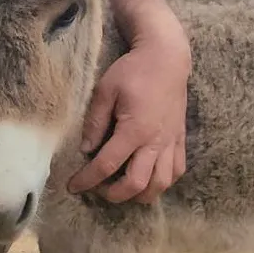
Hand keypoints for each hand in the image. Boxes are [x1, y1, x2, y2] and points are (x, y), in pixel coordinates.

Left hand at [67, 24, 190, 203]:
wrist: (167, 58)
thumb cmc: (133, 71)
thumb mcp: (106, 90)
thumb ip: (95, 122)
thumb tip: (86, 150)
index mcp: (134, 130)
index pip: (106, 165)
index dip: (87, 180)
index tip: (73, 186)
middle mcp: (156, 141)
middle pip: (136, 184)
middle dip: (113, 194)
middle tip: (97, 189)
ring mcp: (171, 142)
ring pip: (161, 184)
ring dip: (140, 194)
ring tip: (123, 188)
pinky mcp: (180, 139)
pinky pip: (177, 171)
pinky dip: (162, 182)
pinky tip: (149, 178)